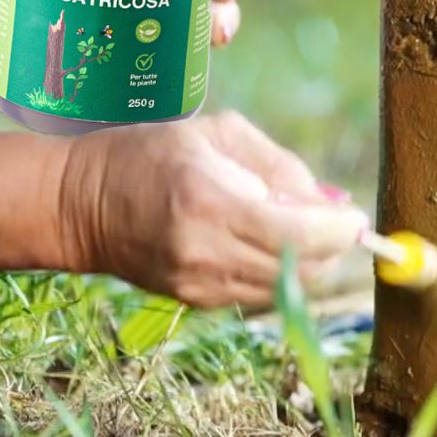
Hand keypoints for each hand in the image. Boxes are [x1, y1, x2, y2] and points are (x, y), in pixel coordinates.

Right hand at [59, 111, 366, 307]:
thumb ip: (280, 165)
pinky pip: (258, 293)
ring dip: (306, 262)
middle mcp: (206, 251)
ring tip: (292, 226)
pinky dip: (275, 271)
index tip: (354, 216)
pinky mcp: (195, 301)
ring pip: (285, 289)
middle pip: (302, 270)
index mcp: (210, 202)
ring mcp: (199, 284)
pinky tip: (260, 242)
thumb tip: (334, 202)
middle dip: (331, 247)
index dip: (340, 230)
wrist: (82, 204)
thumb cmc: (150, 153)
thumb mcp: (216, 135)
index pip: (300, 236)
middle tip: (331, 219)